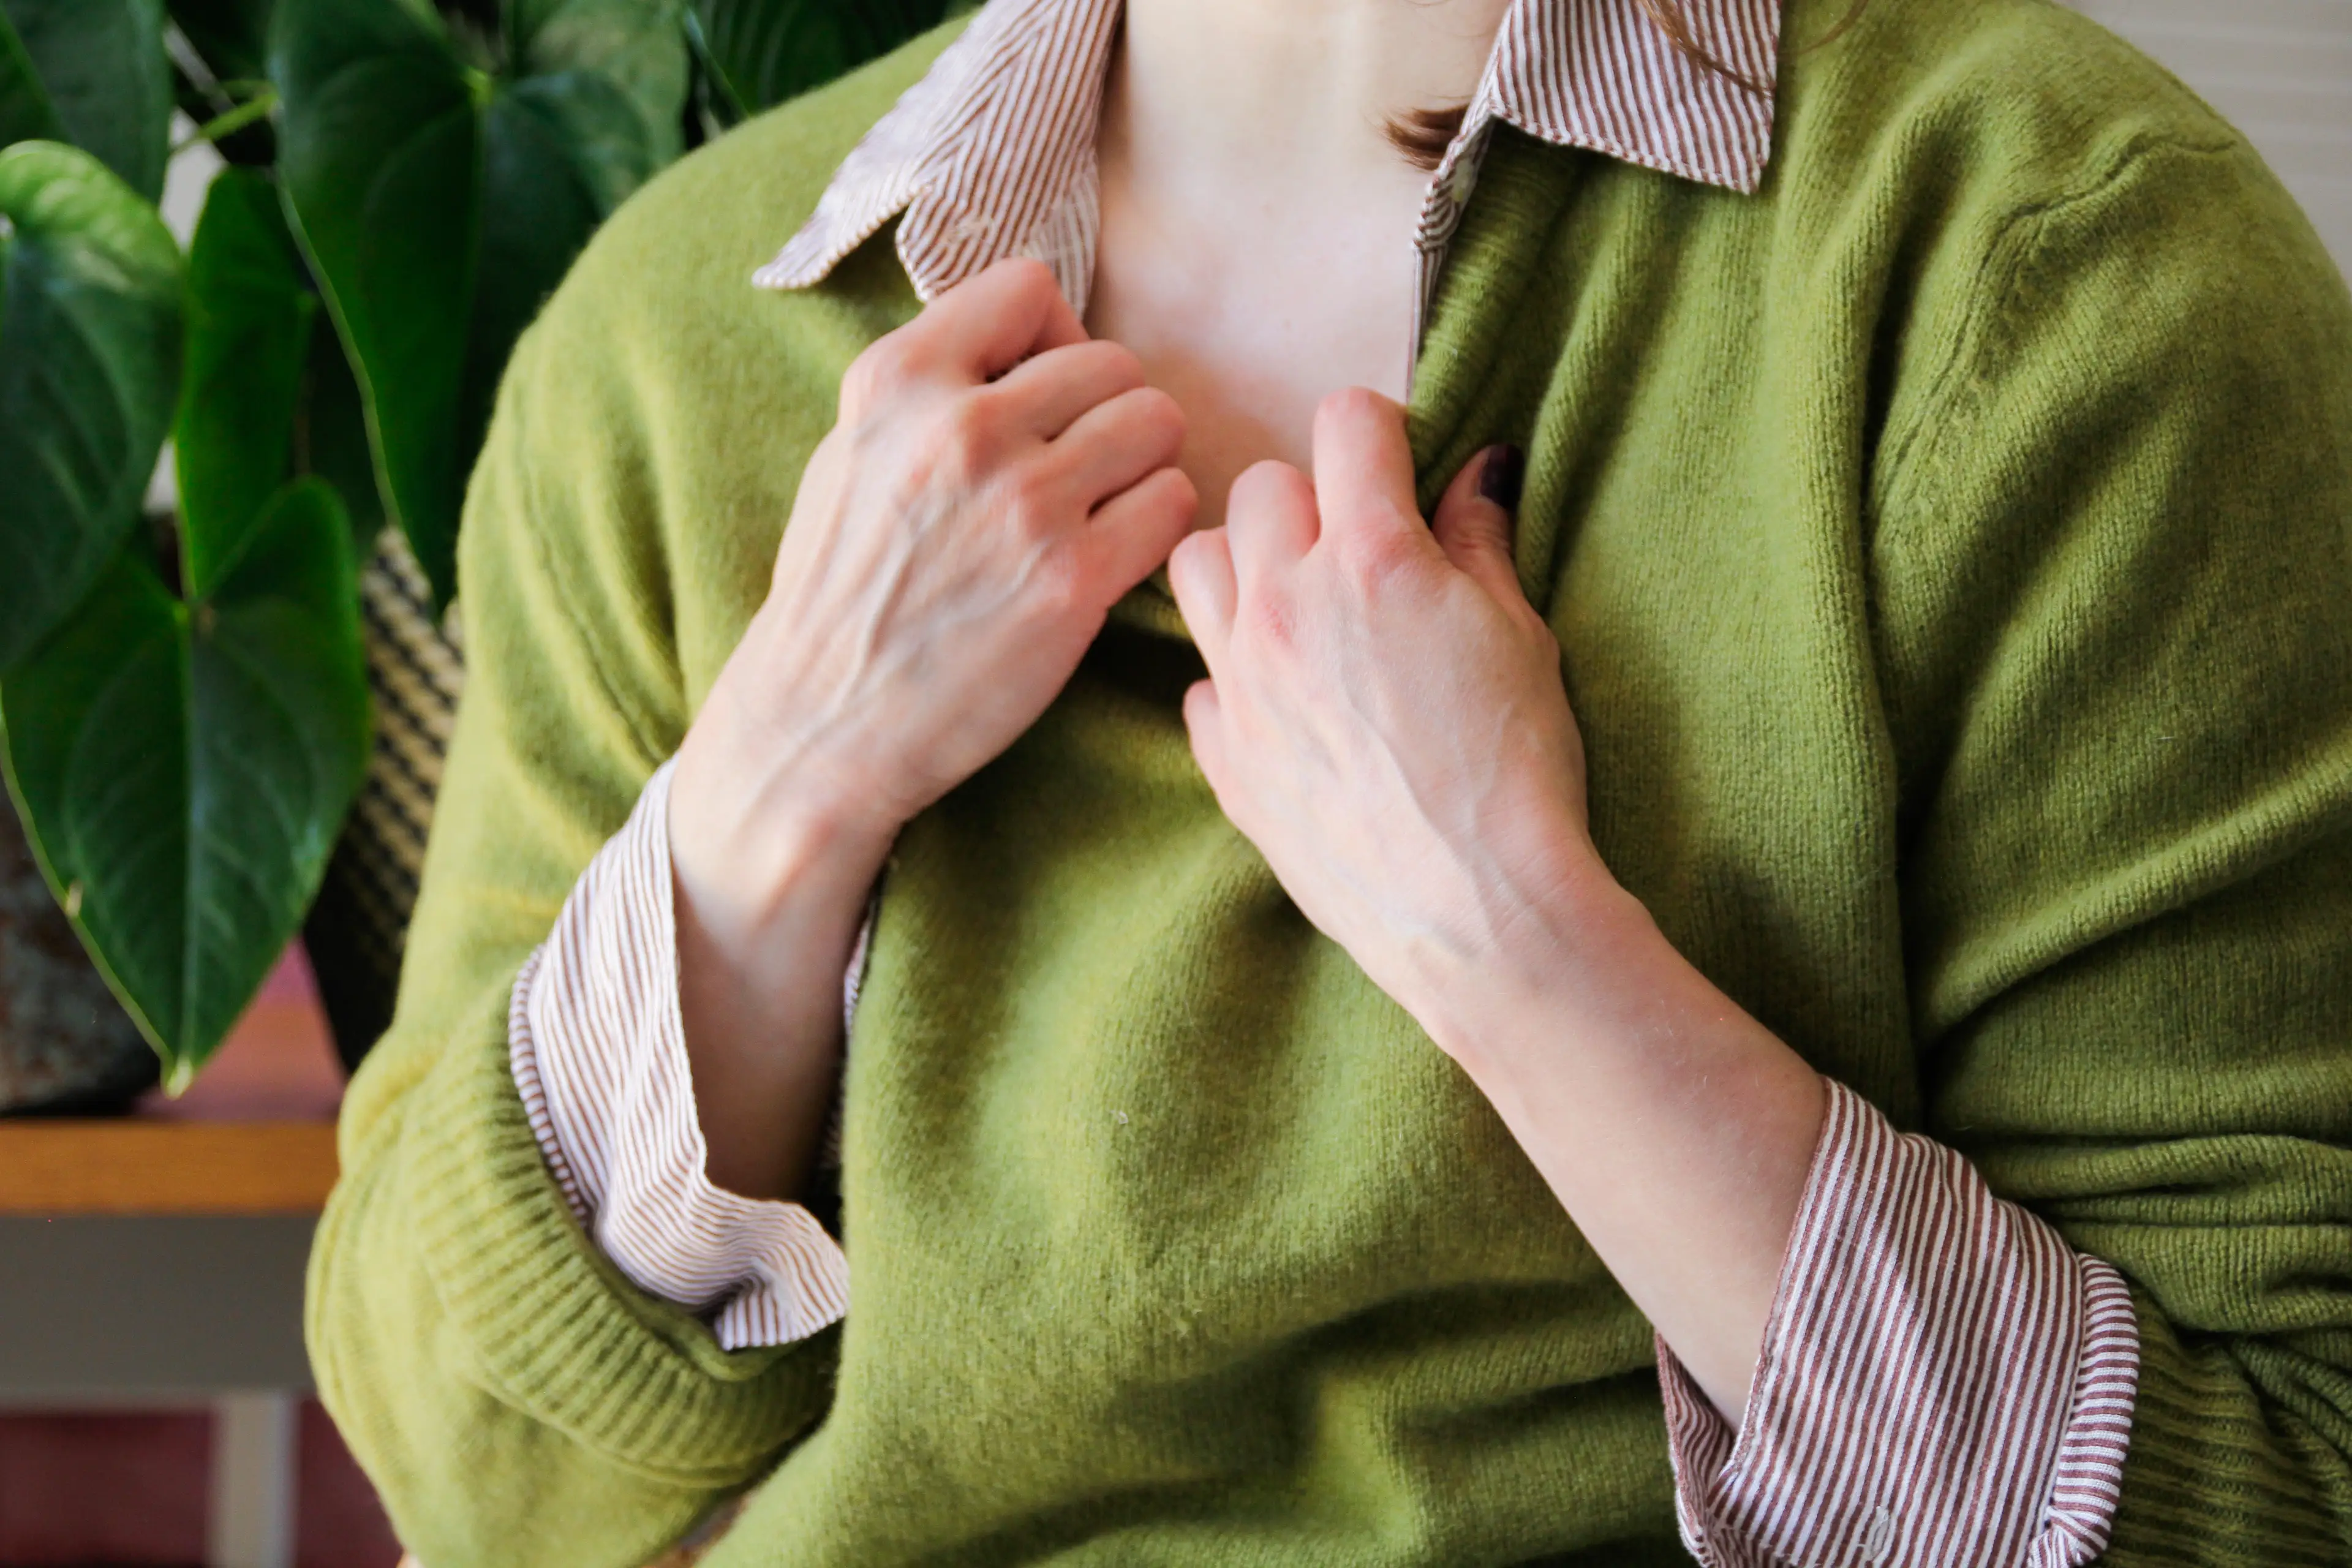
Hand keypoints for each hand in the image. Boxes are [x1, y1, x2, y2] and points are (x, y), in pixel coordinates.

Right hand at [678, 257, 1196, 888]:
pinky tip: (1117, 554)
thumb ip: (933, 387)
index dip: (1052, 339)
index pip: (1029, 290)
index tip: (1040, 393)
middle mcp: (964, 428)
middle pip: (1111, 361)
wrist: (823, 723)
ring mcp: (1024, 503)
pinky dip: (1159, 525)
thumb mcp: (853, 451)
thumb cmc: (843, 591)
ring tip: (1104, 507)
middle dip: (1108, 412)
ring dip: (1145, 464)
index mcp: (900, 381)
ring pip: (1157, 422)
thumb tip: (1034, 346)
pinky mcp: (1074, 580)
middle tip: (1081, 469)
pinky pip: (1173, 505)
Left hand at [1166, 389, 1596, 1056]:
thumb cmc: (1515, 773)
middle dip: (1309, 499)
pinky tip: (1288, 700)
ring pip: (1196, 563)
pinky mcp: (1221, 752)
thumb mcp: (1520, 637)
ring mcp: (1241, 681)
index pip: (1344, 422)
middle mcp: (1287, 605)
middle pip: (1256, 485)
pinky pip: (1198, 674)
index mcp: (1371, 558)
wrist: (1476, 912)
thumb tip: (1475, 471)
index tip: (1400, 473)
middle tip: (1356, 550)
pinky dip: (1234, 672)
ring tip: (1299, 604)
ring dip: (1244, 565)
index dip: (1380, 437)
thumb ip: (1479, 542)